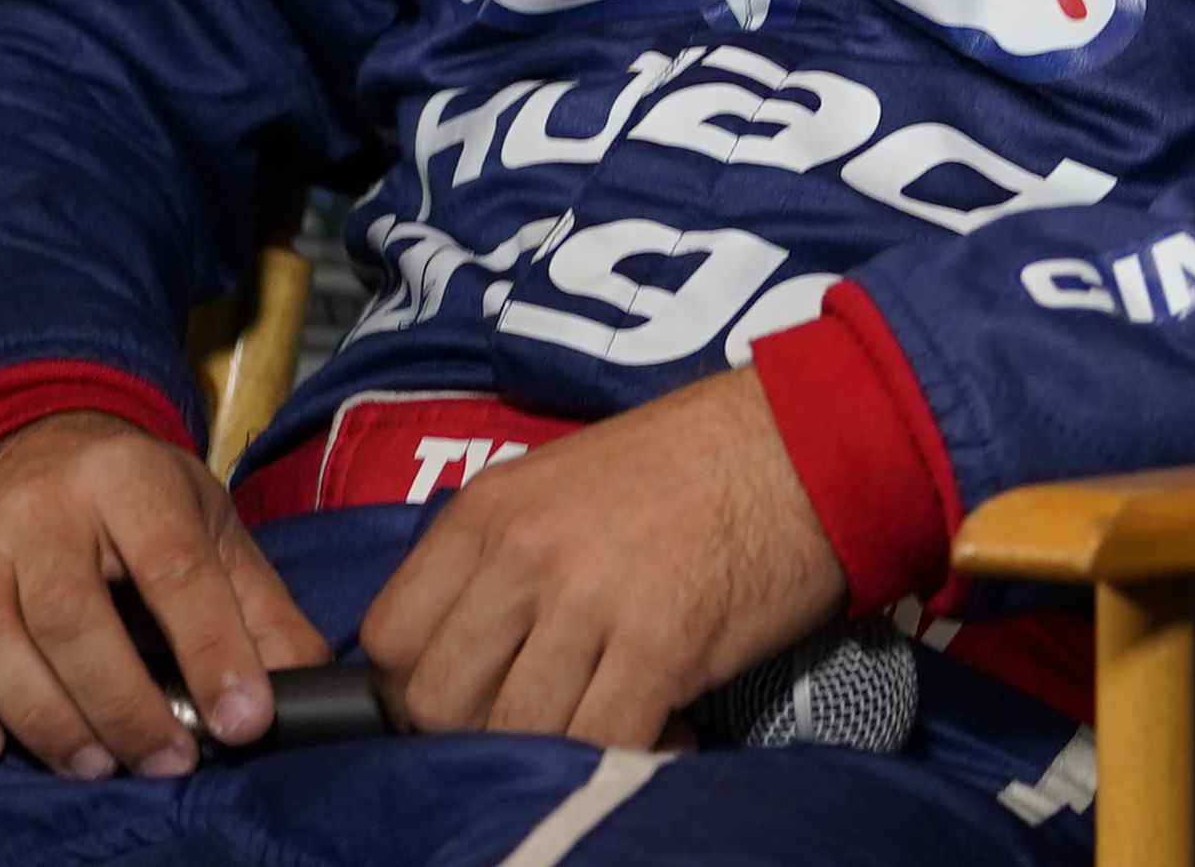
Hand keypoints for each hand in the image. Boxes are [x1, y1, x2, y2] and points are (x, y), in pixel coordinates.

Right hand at [0, 411, 330, 778]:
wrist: (35, 445)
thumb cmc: (132, 503)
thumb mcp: (211, 528)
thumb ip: (260, 609)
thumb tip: (307, 685)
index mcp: (127, 478)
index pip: (172, 566)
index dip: (211, 649)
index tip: (242, 720)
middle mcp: (38, 508)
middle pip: (70, 613)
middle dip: (123, 701)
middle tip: (166, 758)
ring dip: (42, 716)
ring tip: (94, 763)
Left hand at [360, 369, 847, 746]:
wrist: (805, 438)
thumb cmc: (689, 465)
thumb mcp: (559, 487)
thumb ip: (497, 563)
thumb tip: (460, 658)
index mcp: (487, 511)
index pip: (389, 637)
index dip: (415, 689)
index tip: (466, 698)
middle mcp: (524, 552)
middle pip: (438, 702)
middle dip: (476, 734)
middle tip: (535, 724)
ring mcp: (589, 598)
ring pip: (515, 733)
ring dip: (554, 750)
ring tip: (602, 725)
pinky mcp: (661, 641)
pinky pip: (601, 743)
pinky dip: (625, 757)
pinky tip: (662, 729)